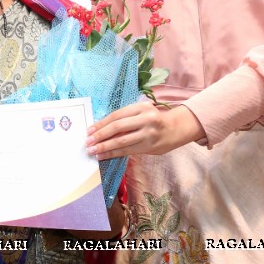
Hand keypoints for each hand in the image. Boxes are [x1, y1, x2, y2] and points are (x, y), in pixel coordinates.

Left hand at [87, 101, 203, 157]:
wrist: (175, 129)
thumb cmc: (153, 119)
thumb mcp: (141, 112)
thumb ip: (125, 118)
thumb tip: (101, 128)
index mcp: (141, 107)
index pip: (117, 115)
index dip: (101, 123)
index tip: (90, 130)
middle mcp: (145, 119)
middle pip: (118, 128)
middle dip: (100, 135)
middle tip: (88, 142)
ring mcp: (148, 134)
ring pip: (122, 141)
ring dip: (105, 147)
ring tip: (93, 151)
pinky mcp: (149, 147)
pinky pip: (128, 151)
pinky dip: (114, 153)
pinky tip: (104, 155)